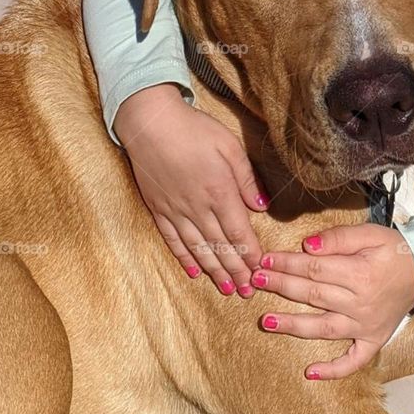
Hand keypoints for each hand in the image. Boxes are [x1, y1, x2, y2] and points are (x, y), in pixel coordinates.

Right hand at [114, 83, 268, 293]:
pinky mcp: (158, 209)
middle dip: (236, 270)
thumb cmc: (194, 129)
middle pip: (220, 246)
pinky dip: (185, 258)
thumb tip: (262, 206)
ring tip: (227, 289)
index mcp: (219, 192)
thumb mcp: (229, 146)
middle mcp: (197, 208)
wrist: (151, 123)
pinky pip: (173, 241)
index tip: (260, 269)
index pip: (239, 232)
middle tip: (248, 290)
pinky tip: (194, 272)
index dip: (250, 253)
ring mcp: (176, 211)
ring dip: (214, 271)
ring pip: (198, 249)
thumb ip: (247, 179)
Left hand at [252, 224, 413, 379]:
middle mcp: (361, 304)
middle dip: (281, 287)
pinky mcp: (373, 341)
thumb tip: (307, 247)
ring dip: (292, 326)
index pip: (314, 268)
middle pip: (313, 296)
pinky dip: (333, 370)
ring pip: (323, 328)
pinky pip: (353, 361)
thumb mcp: (370, 234)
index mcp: (360, 274)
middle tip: (255, 281)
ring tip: (265, 321)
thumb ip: (339, 238)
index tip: (265, 260)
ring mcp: (366, 326)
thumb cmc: (394, 251)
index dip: (287, 264)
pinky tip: (310, 373)